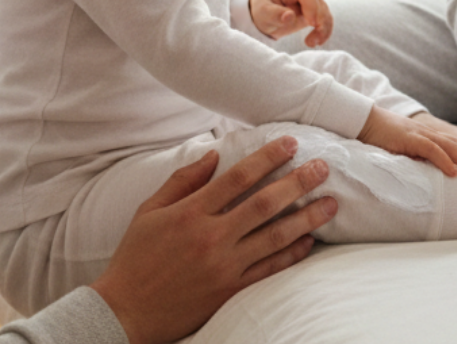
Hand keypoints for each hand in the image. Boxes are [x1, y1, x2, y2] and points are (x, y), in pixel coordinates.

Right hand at [90, 137, 337, 343]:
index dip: (268, 158)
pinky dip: (292, 254)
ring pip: (274, 237)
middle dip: (298, 183)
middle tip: (323, 167)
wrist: (126, 311)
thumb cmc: (135, 257)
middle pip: (264, 204)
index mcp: (189, 213)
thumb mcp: (149, 211)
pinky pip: (269, 270)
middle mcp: (211, 238)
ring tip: (330, 203)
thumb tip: (213, 155)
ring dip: (306, 218)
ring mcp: (223, 266)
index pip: (238, 178)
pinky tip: (309, 241)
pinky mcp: (230, 291)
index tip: (291, 144)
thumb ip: (182, 181)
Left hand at [250, 0, 332, 46]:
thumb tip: (290, 16)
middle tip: (312, 39)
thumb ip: (275, 13)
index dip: (312, 8)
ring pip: (325, 13)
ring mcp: (308, 4)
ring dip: (324, 29)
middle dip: (321, 21)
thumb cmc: (261, 9)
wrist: (263, 14)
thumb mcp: (262, 11)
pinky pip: (324, 21)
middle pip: (320, 3)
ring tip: (313, 43)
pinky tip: (316, 42)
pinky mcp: (312, 15)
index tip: (312, 23)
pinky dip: (323, 32)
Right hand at [357, 106, 456, 177]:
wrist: (364, 122)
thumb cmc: (383, 139)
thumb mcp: (404, 154)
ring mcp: (422, 135)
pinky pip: (432, 150)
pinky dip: (445, 161)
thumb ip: (418, 162)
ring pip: (452, 149)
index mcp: (431, 138)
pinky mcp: (410, 139)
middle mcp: (431, 135)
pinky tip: (455, 172)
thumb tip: (430, 181)